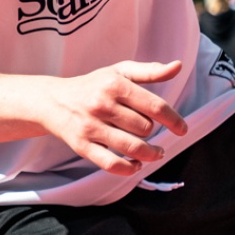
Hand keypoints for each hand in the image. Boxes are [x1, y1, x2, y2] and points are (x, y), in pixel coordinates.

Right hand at [38, 61, 187, 175]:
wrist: (52, 101)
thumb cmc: (93, 86)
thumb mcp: (119, 73)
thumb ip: (149, 71)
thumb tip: (178, 66)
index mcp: (115, 85)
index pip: (155, 106)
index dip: (174, 120)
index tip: (182, 130)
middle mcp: (102, 105)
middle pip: (145, 128)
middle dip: (151, 131)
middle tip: (147, 130)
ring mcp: (91, 127)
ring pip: (133, 148)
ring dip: (149, 154)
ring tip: (155, 153)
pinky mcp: (82, 146)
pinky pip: (112, 164)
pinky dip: (129, 168)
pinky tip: (136, 164)